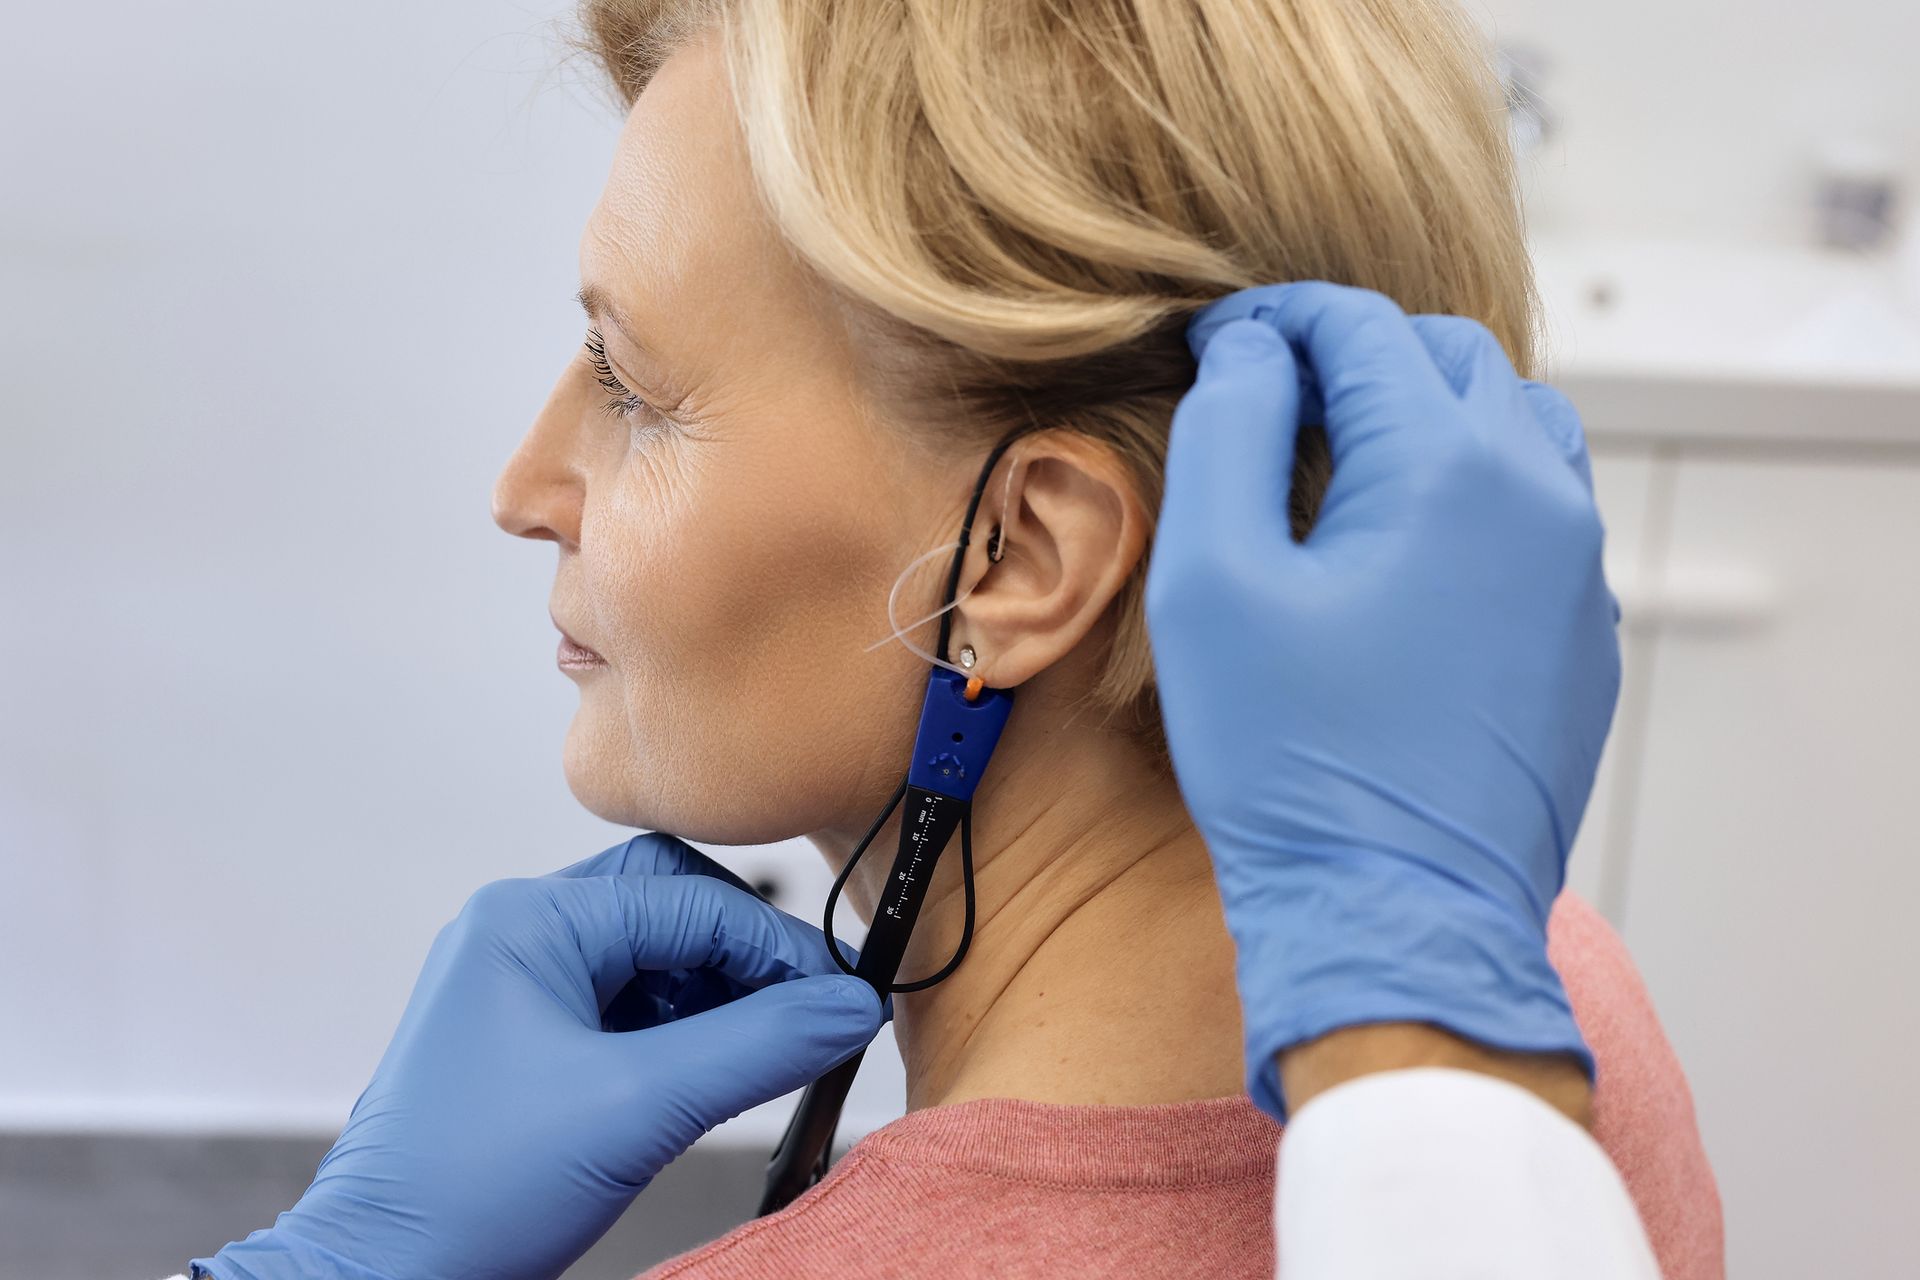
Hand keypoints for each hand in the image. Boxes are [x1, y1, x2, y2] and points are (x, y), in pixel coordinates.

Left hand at [192, 834, 883, 1279]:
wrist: (384, 1277)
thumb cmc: (469, 1192)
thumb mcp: (637, 1110)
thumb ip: (757, 1048)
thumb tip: (849, 1008)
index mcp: (529, 920)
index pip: (692, 902)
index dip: (779, 949)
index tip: (845, 997)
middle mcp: (522, 935)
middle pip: (673, 908)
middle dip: (746, 959)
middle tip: (810, 1013)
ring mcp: (524, 987)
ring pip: (658, 959)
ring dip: (720, 999)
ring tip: (767, 1054)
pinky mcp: (534, 1042)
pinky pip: (632, 1009)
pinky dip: (686, 1035)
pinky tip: (717, 1075)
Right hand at [1145, 281, 1618, 1120]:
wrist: (1396, 915)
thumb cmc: (1287, 756)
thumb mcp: (1212, 581)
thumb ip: (1227, 431)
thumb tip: (1252, 348)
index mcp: (1446, 466)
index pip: (1360, 329)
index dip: (1277, 319)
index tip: (1219, 342)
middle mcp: (1539, 497)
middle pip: (1450, 358)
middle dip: (1357, 354)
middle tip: (1273, 393)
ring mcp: (1576, 572)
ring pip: (1515, 426)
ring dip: (1430, 412)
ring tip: (1348, 457)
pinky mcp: (1583, 637)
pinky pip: (1542, 514)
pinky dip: (1476, 489)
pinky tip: (1407, 547)